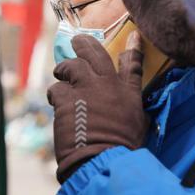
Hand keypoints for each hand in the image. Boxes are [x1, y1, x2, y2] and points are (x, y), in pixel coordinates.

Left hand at [47, 31, 149, 182]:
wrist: (102, 158)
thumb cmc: (124, 146)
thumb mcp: (139, 124)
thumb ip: (135, 109)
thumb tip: (138, 109)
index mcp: (127, 90)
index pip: (132, 63)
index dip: (133, 48)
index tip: (133, 36)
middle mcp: (105, 84)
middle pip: (93, 53)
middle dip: (83, 43)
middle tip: (77, 42)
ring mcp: (83, 89)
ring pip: (69, 66)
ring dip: (64, 69)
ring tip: (60, 74)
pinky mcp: (64, 100)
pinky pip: (55, 89)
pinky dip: (55, 94)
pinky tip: (56, 101)